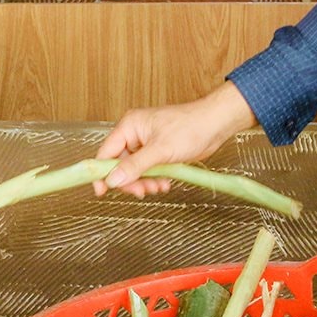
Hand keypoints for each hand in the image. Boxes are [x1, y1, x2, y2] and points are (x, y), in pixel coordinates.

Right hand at [92, 82, 256, 198]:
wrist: (215, 125)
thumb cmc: (191, 127)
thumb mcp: (160, 150)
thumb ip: (135, 166)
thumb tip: (113, 180)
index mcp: (129, 126)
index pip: (105, 152)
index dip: (102, 173)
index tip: (101, 191)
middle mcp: (134, 134)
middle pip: (120, 164)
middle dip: (131, 181)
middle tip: (141, 191)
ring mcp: (146, 144)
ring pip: (135, 170)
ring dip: (145, 182)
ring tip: (158, 186)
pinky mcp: (157, 152)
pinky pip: (148, 170)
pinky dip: (154, 179)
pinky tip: (165, 182)